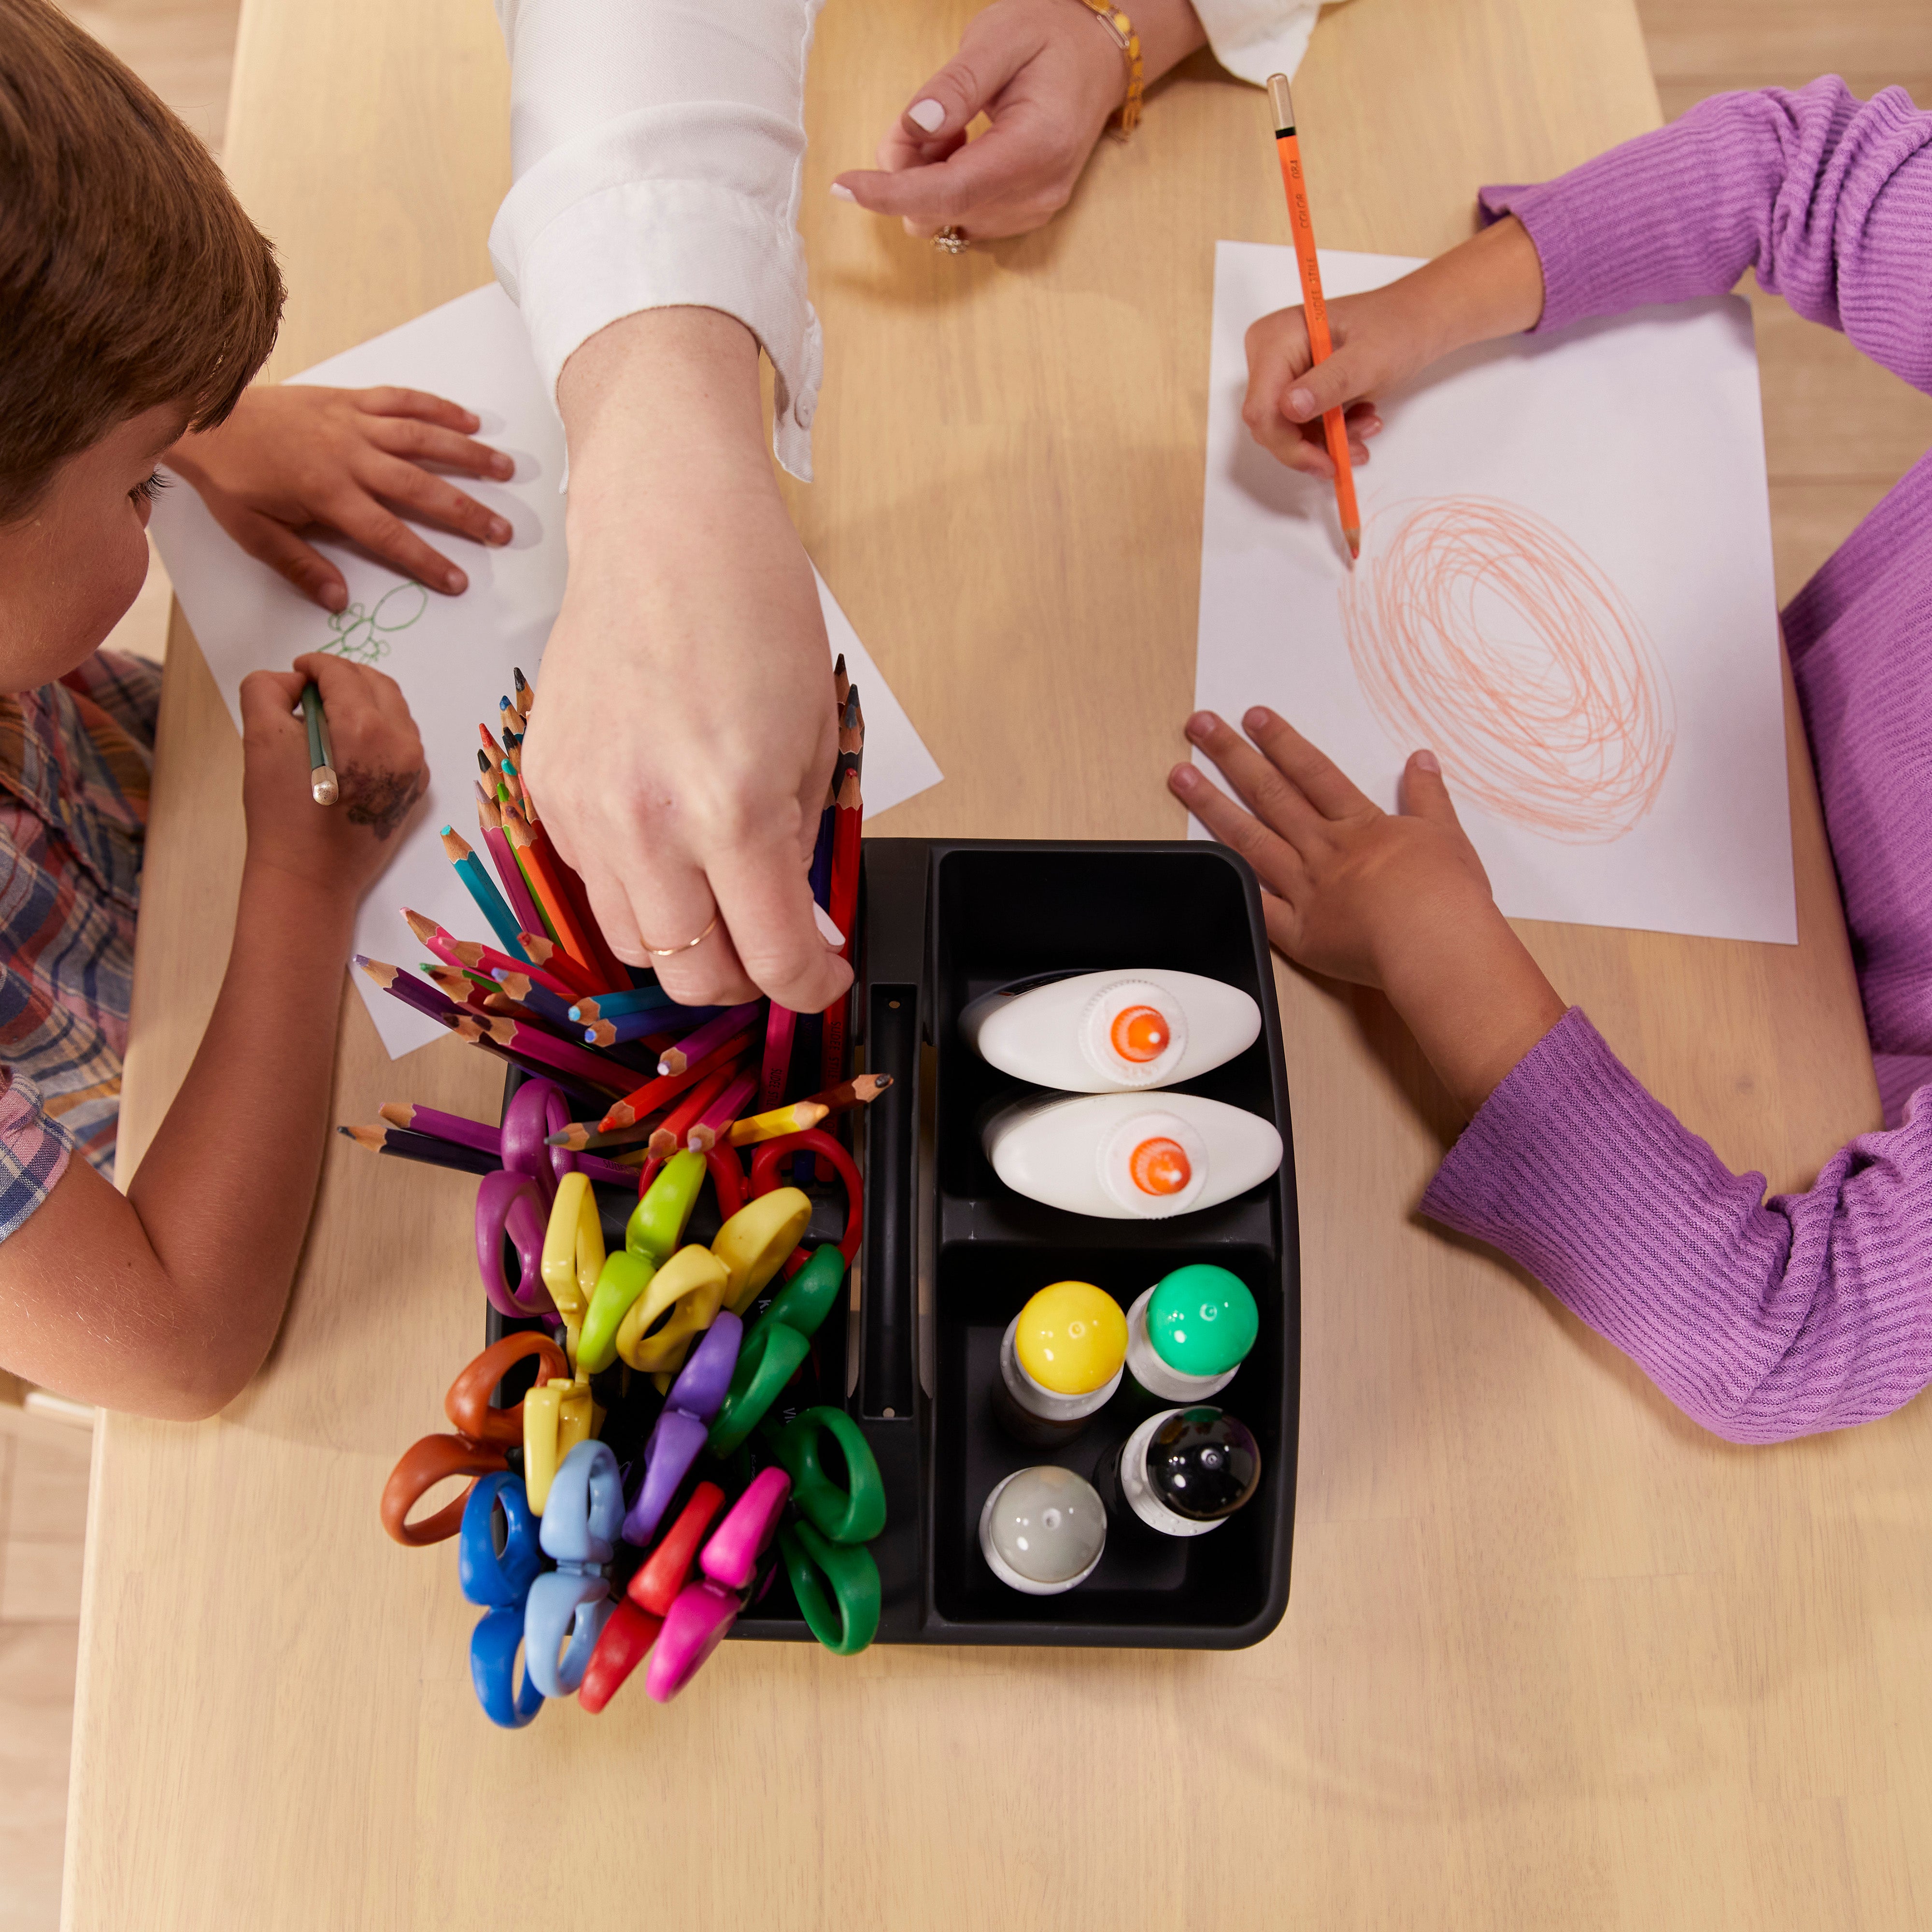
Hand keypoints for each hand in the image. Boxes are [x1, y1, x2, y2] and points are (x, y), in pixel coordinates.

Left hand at [165, 385, 514, 610]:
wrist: (203, 415)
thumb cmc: (230, 477)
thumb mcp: (253, 532)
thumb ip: (299, 565)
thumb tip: (338, 598)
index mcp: (327, 494)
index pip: (388, 535)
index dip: (426, 560)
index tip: (459, 581)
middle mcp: (349, 456)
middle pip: (419, 487)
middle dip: (466, 511)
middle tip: (503, 531)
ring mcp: (352, 422)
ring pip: (421, 438)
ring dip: (467, 453)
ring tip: (505, 469)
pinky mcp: (348, 398)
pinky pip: (401, 399)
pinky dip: (437, 406)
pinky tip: (469, 418)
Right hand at [240, 652, 426, 899]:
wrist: (310, 877)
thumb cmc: (282, 812)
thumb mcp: (260, 739)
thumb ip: (267, 690)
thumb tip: (293, 680)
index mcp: (365, 727)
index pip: (341, 672)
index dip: (314, 665)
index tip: (297, 670)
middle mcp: (402, 743)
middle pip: (375, 684)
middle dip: (342, 677)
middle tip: (310, 687)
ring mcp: (414, 767)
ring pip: (394, 710)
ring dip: (362, 700)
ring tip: (326, 714)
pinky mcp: (416, 787)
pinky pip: (402, 740)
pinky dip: (378, 728)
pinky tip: (347, 743)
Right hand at [530, 308, 851, 1016]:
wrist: (663, 527)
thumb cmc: (754, 609)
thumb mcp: (812, 737)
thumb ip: (798, 845)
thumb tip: (795, 924)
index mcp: (732, 811)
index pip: (771, 959)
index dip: (809, 986)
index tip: (823, 977)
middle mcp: (646, 823)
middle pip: (690, 975)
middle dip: (744, 980)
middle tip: (774, 947)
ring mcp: (584, 809)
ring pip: (630, 943)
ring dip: (684, 945)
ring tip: (721, 901)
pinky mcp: (546, 785)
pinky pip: (590, 879)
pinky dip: (636, 886)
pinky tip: (667, 840)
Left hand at [831, 0, 1204, 241]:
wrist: (1098, 56)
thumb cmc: (1051, 37)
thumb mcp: (999, 39)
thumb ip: (955, 86)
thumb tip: (915, 126)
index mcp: (1035, 148)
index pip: (950, 190)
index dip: (891, 192)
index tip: (845, 184)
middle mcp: (1037, 193)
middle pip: (939, 210)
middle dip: (906, 171)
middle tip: (919, 116)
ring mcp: (1033, 210)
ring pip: (944, 217)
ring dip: (925, 177)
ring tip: (950, 125)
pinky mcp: (1024, 214)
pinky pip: (961, 215)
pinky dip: (944, 186)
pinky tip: (962, 146)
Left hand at [1171, 706, 1564, 1112]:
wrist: (1436, 946)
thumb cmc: (1447, 897)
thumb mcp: (1447, 835)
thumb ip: (1429, 797)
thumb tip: (1421, 760)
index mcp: (1359, 826)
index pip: (1312, 771)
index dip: (1281, 741)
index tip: (1254, 716)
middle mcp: (1324, 851)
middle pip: (1270, 794)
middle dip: (1232, 756)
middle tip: (1200, 726)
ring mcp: (1306, 890)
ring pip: (1249, 839)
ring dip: (1212, 804)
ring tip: (1181, 777)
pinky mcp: (1298, 933)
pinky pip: (1256, 904)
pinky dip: (1230, 882)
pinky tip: (1201, 859)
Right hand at [1243, 215, 1545, 476]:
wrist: (1416, 322)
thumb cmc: (1397, 329)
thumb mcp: (1369, 358)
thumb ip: (1330, 383)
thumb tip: (1291, 408)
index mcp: (1275, 338)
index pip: (1262, 409)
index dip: (1289, 445)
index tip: (1327, 463)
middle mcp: (1268, 354)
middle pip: (1271, 425)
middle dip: (1313, 445)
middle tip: (1357, 447)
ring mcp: (1280, 371)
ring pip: (1288, 432)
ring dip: (1329, 440)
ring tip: (1368, 425)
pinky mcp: (1294, 385)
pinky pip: (1301, 427)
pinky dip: (1332, 433)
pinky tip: (1360, 419)